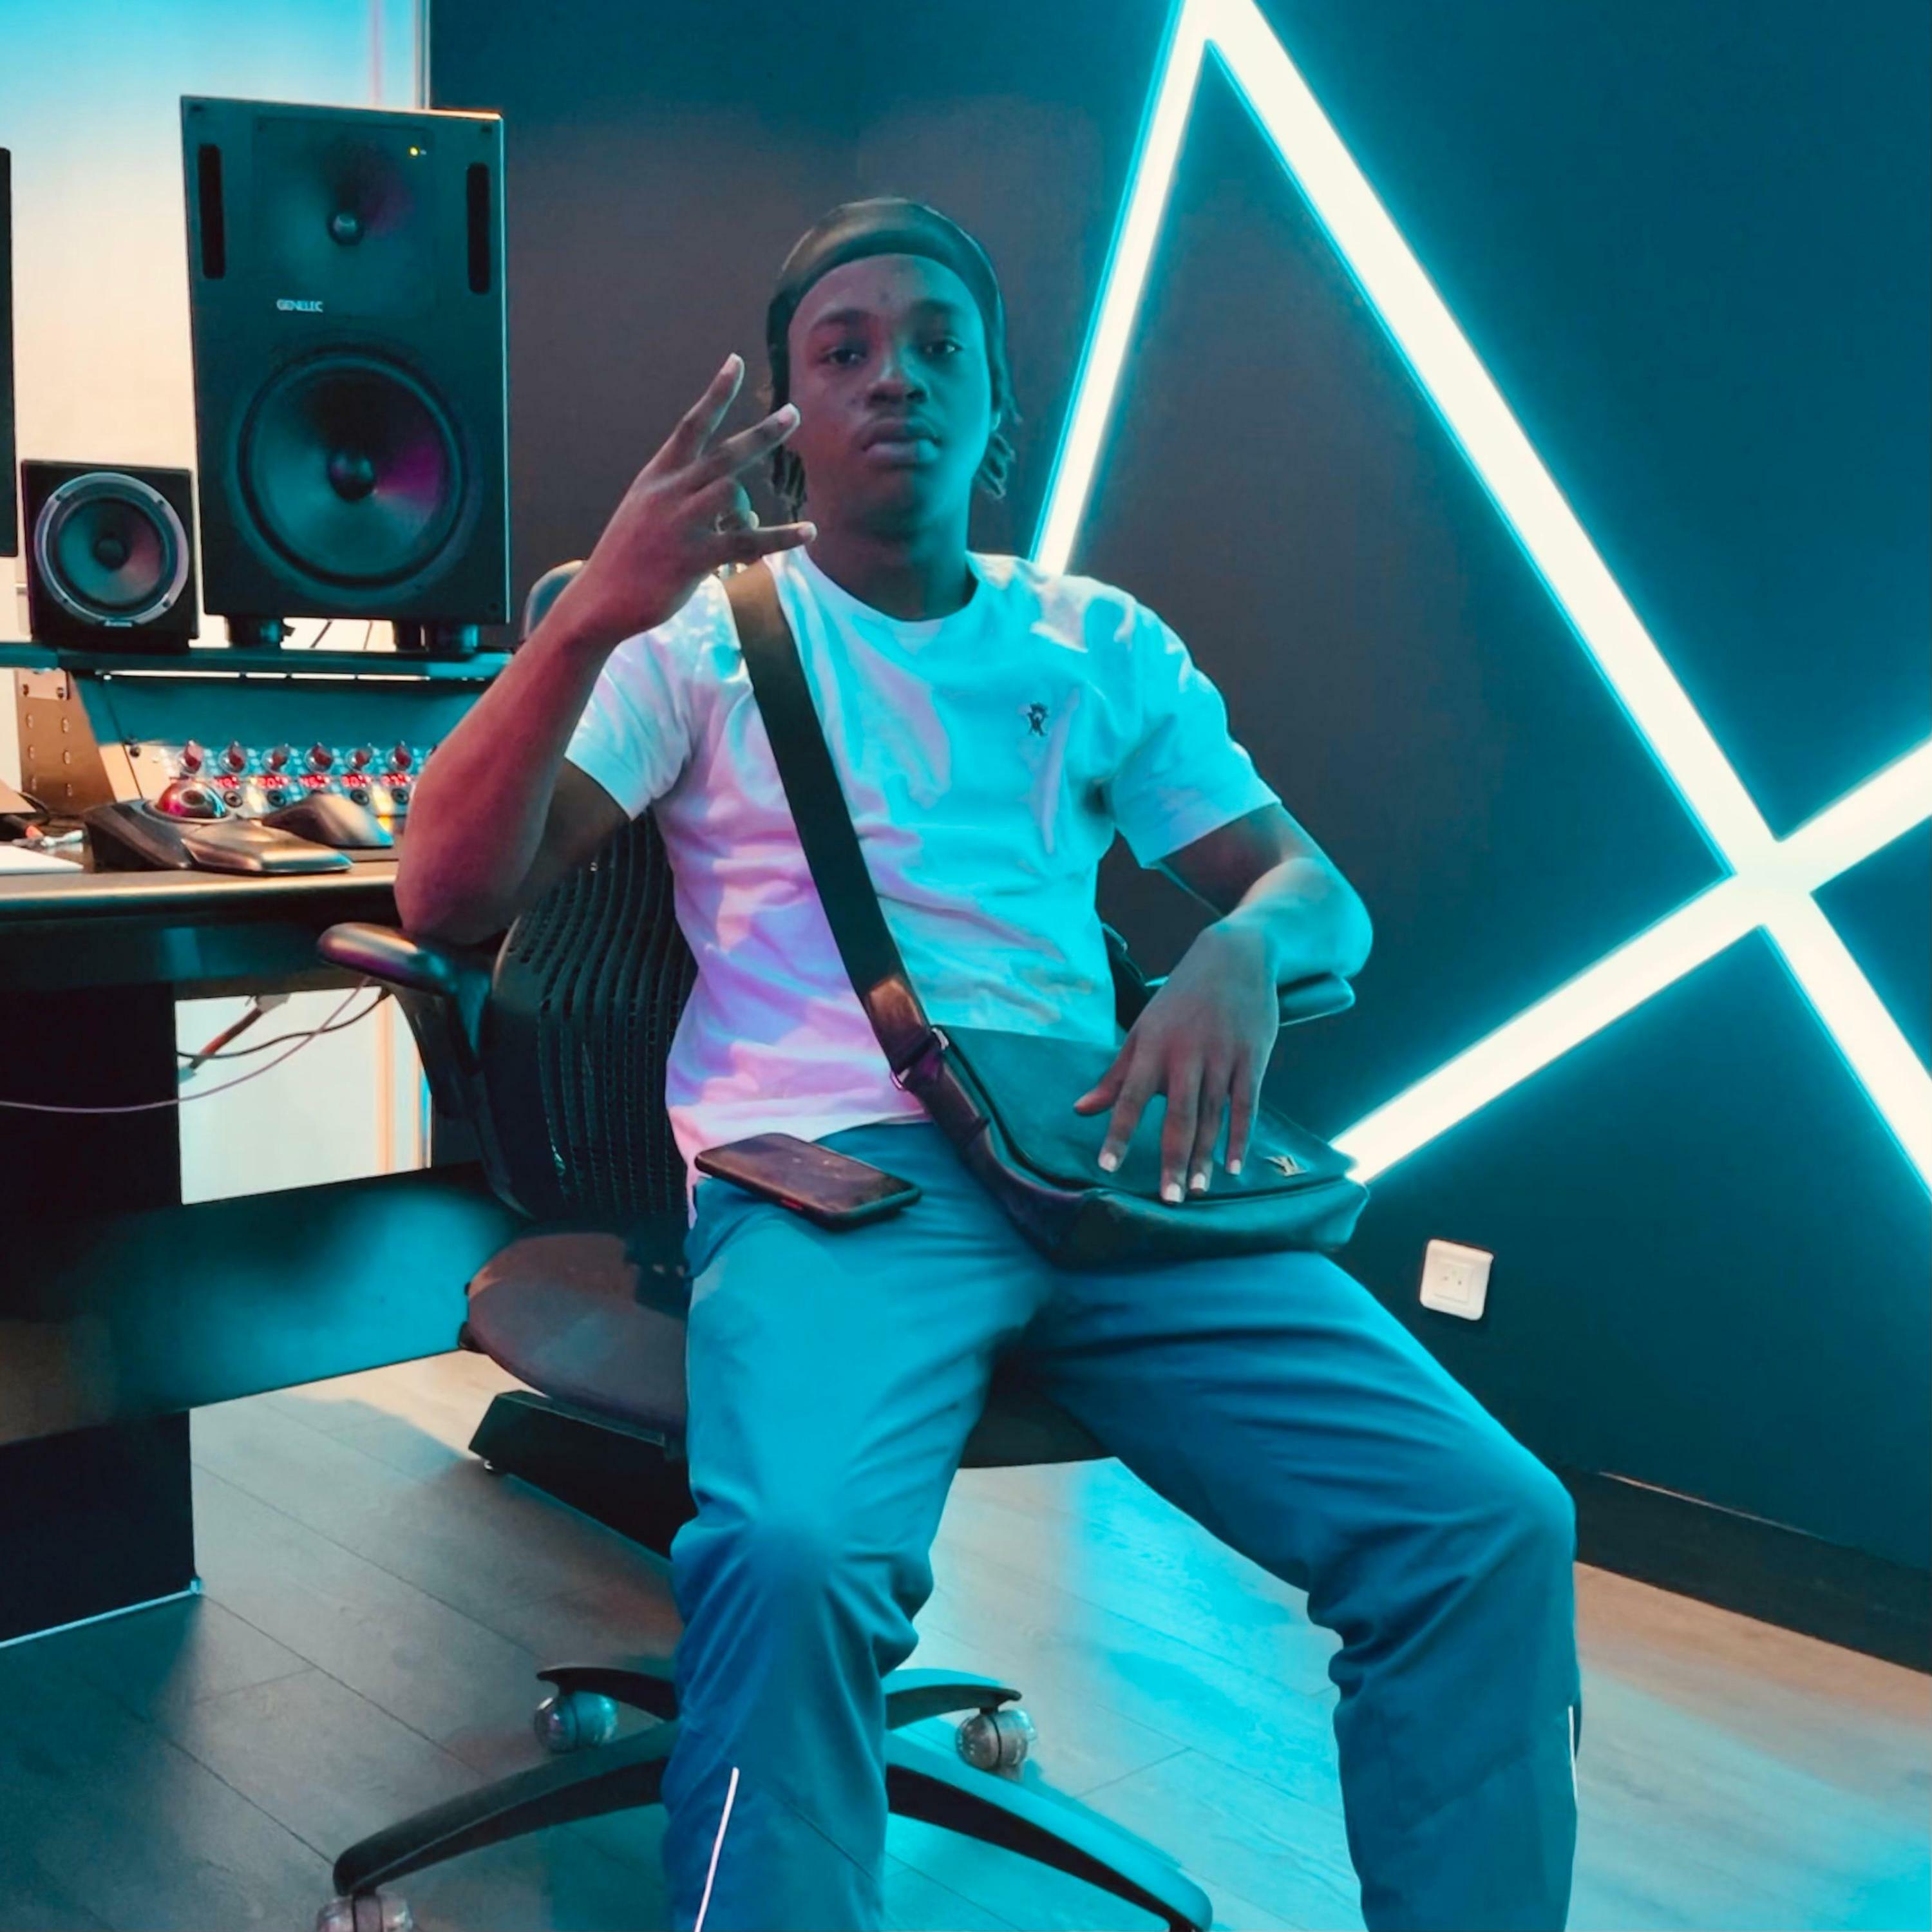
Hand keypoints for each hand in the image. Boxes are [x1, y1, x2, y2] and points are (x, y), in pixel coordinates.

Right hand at [550, 354, 815, 647]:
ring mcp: (680, 524)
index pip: (691, 425)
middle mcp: (668, 493)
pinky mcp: (693, 558)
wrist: (600, 599)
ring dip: (752, 511)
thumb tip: (744, 510)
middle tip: (793, 414)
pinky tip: (810, 533)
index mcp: (657, 476)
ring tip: (765, 528)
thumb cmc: (628, 558)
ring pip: (734, 494)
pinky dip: (782, 537)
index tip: (734, 362)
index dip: (715, 394)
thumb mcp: (647, 513)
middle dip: (762, 433)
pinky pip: (748, 542)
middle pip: (724, 453)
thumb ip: (689, 500)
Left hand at [1072, 921, 1279, 1200]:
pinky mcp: (1253, 1058)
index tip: (1106, 1165)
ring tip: (1195, 1191)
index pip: (1130, 1096)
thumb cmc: (1180, 999)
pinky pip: (1246, 1106)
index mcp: (1153, 1045)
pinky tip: (1231, 1166)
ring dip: (1204, 1156)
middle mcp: (1187, 1053)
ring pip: (1213, 1116)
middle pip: (1179, 1115)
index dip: (1119, 1132)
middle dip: (1173, 1159)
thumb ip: (1115, 1075)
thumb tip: (1080, 1110)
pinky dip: (1239, 1138)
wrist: (1235, 956)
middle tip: (1167, 1199)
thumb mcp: (1144, 1030)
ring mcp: (1223, 1056)